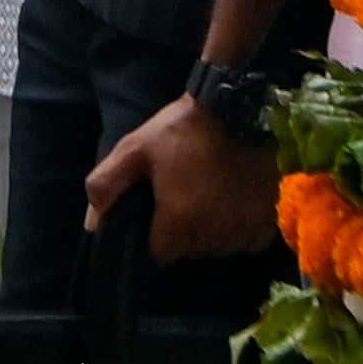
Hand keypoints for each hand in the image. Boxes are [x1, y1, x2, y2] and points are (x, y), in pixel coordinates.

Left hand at [83, 94, 280, 267]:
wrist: (241, 109)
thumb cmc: (183, 129)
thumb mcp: (134, 149)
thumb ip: (106, 185)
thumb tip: (92, 224)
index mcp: (179, 220)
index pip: (160, 253)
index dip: (156, 235)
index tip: (159, 213)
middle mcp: (215, 234)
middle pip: (190, 250)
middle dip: (183, 232)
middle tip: (183, 197)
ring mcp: (245, 230)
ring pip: (219, 247)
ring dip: (211, 231)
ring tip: (209, 197)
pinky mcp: (269, 223)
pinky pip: (247, 240)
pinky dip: (239, 228)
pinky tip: (233, 202)